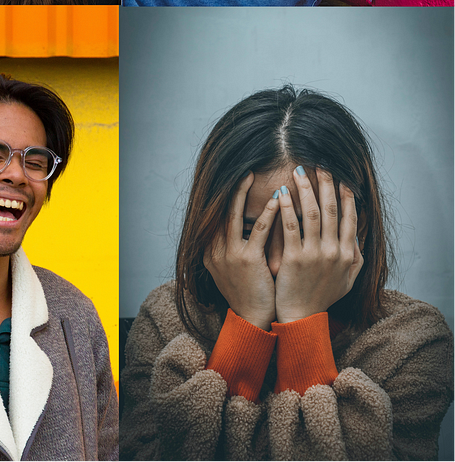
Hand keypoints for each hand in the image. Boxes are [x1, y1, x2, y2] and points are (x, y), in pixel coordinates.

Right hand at [203, 171, 280, 329]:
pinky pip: (258, 231)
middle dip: (232, 189)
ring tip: (253, 176)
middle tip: (244, 170)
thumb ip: (232, 248)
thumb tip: (244, 228)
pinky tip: (278, 200)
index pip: (216, 216)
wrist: (252, 320)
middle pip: (221, 211)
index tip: (237, 181)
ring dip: (244, 193)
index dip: (226, 197)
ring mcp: (229, 254)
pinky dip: (268, 214)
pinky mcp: (247, 260)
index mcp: (211, 250)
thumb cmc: (249, 293)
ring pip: (234, 215)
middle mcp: (215, 249)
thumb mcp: (232, 270)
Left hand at [274, 166, 363, 323]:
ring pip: (311, 214)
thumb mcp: (347, 279)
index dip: (345, 196)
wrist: (302, 316)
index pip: (349, 217)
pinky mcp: (295, 258)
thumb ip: (354, 256)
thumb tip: (356, 234)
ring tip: (298, 172)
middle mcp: (334, 252)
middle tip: (320, 165)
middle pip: (330, 210)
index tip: (341, 177)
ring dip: (305, 190)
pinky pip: (290, 227)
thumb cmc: (322, 296)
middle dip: (326, 185)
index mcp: (348, 254)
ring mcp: (315, 254)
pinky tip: (281, 193)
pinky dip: (286, 208)